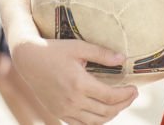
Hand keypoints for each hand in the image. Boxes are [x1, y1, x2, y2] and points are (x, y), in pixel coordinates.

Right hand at [12, 37, 137, 124]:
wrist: (28, 60)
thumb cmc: (54, 50)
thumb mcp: (78, 47)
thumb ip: (101, 54)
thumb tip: (122, 60)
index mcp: (79, 84)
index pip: (110, 96)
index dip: (126, 95)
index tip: (134, 88)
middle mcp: (72, 100)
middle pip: (106, 111)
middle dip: (123, 104)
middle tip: (132, 95)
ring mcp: (65, 109)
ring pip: (95, 122)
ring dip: (111, 114)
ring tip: (119, 103)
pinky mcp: (59, 113)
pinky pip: (82, 124)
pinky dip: (95, 121)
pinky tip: (102, 111)